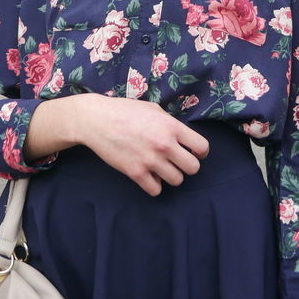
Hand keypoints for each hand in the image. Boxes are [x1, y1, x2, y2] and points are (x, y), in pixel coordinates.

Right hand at [26, 94, 209, 196]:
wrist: (96, 120)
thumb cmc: (125, 110)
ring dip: (171, 175)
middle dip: (187, 166)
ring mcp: (150, 161)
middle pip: (193, 168)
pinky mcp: (135, 173)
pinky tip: (148, 175)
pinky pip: (156, 190)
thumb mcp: (153, 108)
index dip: (200, 152)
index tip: (193, 152)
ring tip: (161, 168)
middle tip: (177, 161)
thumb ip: (170, 122)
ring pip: (176, 181)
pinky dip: (154, 185)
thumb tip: (182, 135)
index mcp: (171, 127)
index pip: (202, 147)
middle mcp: (164, 145)